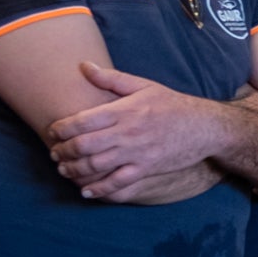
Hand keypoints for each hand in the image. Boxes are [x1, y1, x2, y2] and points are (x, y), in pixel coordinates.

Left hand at [47, 62, 224, 198]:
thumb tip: (83, 66)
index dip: (61, 128)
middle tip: (54, 153)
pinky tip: (86, 190)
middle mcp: (127, 133)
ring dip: (74, 170)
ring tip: (64, 169)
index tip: (53, 131)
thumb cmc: (172, 104)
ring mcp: (137, 153)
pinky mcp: (146, 169)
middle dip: (63, 151)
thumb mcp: (143, 85)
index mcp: (124, 110)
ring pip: (96, 166)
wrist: (204, 126)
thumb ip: (110, 78)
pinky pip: (118, 183)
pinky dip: (99, 189)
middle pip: (84, 145)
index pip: (82, 121)